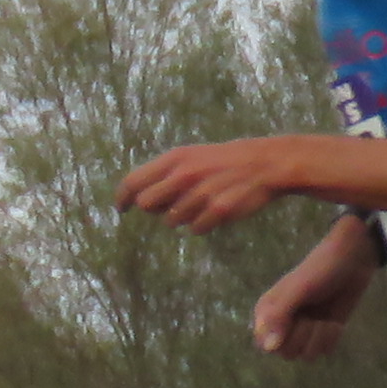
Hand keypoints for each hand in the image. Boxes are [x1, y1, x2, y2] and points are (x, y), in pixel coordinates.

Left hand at [118, 136, 303, 235]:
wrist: (265, 163)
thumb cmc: (222, 161)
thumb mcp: (190, 157)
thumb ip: (164, 175)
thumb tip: (138, 199)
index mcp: (175, 159)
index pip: (133, 182)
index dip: (122, 198)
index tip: (121, 208)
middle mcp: (184, 176)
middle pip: (147, 205)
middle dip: (156, 209)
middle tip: (171, 205)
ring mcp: (201, 194)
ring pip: (172, 221)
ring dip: (182, 218)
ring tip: (201, 203)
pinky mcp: (218, 211)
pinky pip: (196, 229)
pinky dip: (202, 224)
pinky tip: (215, 211)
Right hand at [250, 228, 372, 360]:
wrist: (353, 260)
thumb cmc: (320, 270)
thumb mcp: (297, 290)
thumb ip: (279, 316)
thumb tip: (268, 348)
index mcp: (268, 312)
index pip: (264, 344)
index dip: (281, 340)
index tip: (296, 323)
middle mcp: (282, 324)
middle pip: (286, 353)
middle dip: (303, 337)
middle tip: (311, 318)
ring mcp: (304, 330)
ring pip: (306, 355)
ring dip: (320, 337)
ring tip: (325, 319)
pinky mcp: (323, 333)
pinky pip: (324, 351)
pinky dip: (332, 338)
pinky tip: (335, 323)